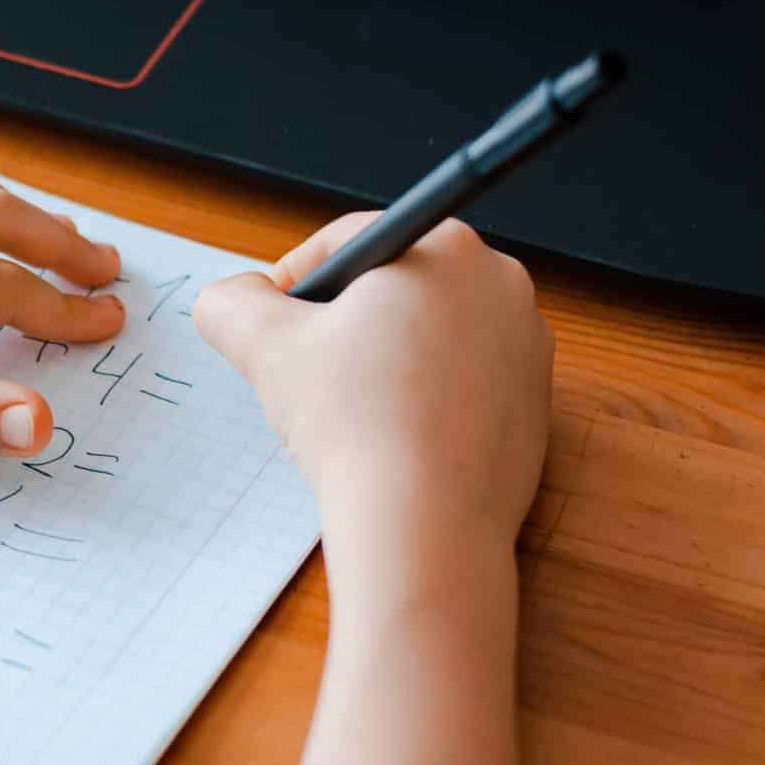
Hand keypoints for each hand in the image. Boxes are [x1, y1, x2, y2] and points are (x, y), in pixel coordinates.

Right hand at [195, 214, 551, 539]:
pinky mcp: (534, 402)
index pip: (349, 240)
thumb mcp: (265, 347)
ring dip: (386, 360)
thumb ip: (232, 303)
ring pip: (431, 334)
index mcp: (444, 245)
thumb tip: (229, 298)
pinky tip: (395, 436)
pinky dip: (427, 398)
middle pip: (396, 284)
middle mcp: (499, 281)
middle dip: (347, 321)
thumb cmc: (358, 426)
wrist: (427, 524)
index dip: (296, 280)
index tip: (275, 324)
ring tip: (352, 410)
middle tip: (310, 371)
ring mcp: (526, 344)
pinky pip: (464, 382)